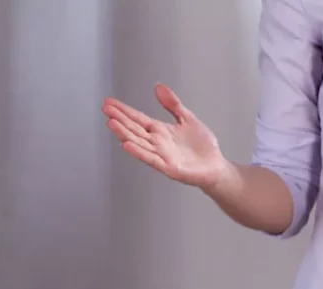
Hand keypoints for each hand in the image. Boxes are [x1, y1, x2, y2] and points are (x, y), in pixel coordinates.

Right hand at [102, 83, 228, 188]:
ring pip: (139, 143)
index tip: (109, 102)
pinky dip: (139, 152)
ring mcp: (161, 155)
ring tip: (111, 123)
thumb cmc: (203, 147)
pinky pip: (151, 159)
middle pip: (135, 129)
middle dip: (120, 119)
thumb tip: (159, 87)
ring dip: (124, 134)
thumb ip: (173, 105)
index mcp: (161, 131)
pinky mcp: (169, 167)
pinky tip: (127, 144)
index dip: (124, 110)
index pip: (138, 118)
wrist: (217, 167)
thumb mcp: (188, 119)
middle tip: (106, 109)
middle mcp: (157, 143)